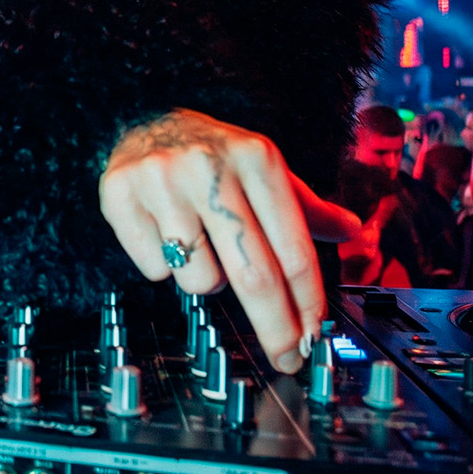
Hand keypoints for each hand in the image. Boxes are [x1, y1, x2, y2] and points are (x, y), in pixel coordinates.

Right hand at [98, 109, 360, 372]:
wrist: (144, 116)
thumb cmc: (214, 155)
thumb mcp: (264, 170)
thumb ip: (305, 207)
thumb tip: (352, 231)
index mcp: (257, 158)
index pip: (293, 248)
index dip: (308, 302)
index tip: (314, 338)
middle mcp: (210, 167)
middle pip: (254, 274)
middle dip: (276, 327)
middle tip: (285, 357)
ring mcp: (162, 182)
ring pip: (200, 278)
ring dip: (207, 279)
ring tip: (200, 244)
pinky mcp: (120, 196)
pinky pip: (155, 270)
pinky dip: (164, 265)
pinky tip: (162, 232)